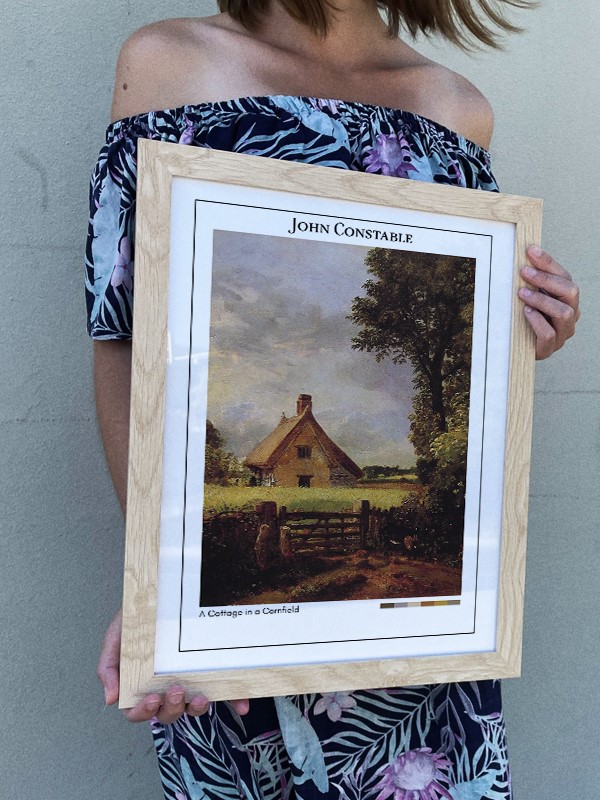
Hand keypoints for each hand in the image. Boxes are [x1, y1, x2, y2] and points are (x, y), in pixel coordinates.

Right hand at [97, 609, 249, 722]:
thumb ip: (108, 666)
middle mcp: (165, 686)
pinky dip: (233, 700)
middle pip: (167, 713)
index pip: (138, 711)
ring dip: (196, 708)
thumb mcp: (116, 636)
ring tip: (200, 696)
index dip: (143, 712)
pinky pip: (223, 691)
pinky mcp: (210, 673)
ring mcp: (189, 680)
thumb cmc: (137, 618)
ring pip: (192, 708)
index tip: (152, 698)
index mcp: (141, 683)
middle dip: (171, 708)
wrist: (161, 592)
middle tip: (176, 689)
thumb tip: (111, 699)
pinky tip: (242, 705)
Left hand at [519, 245, 579, 359]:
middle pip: (571, 291)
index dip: (549, 263)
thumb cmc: (525, 317)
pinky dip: (537, 321)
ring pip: (564, 313)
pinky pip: (549, 333)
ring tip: (522, 294)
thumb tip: (525, 254)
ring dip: (542, 300)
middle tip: (524, 272)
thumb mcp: (530, 295)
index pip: (565, 277)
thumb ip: (532, 280)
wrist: (518, 347)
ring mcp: (562, 333)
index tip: (531, 251)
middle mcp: (571, 315)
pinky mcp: (549, 348)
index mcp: (567, 299)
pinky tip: (526, 312)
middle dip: (546, 279)